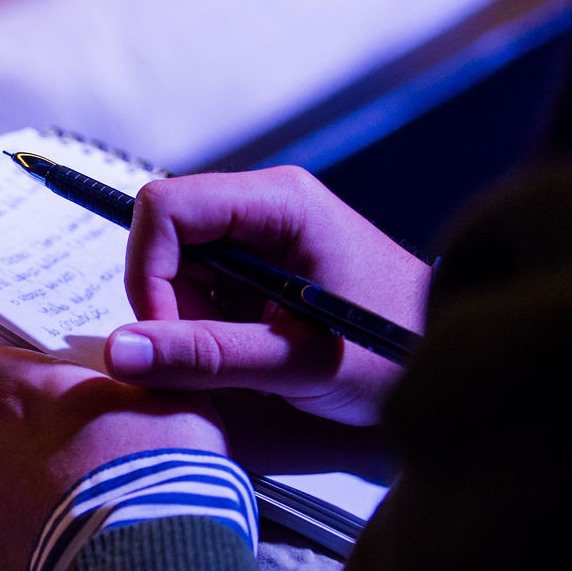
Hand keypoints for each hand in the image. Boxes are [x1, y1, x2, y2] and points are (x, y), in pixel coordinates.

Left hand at [0, 331, 224, 568]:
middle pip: (3, 423)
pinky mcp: (9, 552)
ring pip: (19, 479)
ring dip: (54, 482)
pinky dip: (60, 527)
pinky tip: (106, 534)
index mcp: (17, 390)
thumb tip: (133, 356)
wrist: (150, 559)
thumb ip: (134, 370)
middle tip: (101, 441)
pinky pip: (32, 527)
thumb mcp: (164, 393)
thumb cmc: (158, 458)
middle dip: (44, 430)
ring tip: (114, 495)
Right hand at [109, 167, 430, 427]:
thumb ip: (207, 356)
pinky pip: (200, 292)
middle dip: (169, 306)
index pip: (164, 208)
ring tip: (248, 361)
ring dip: (188, 324)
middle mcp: (265, 208)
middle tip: (211, 359)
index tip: (160, 337)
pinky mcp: (260, 271)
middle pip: (165, 241)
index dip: (146, 272)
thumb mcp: (298, 362)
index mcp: (279, 202)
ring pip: (176, 271)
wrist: (450, 367)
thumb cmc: (395, 355)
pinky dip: (206, 331)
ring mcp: (262, 238)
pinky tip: (253, 355)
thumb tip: (121, 351)